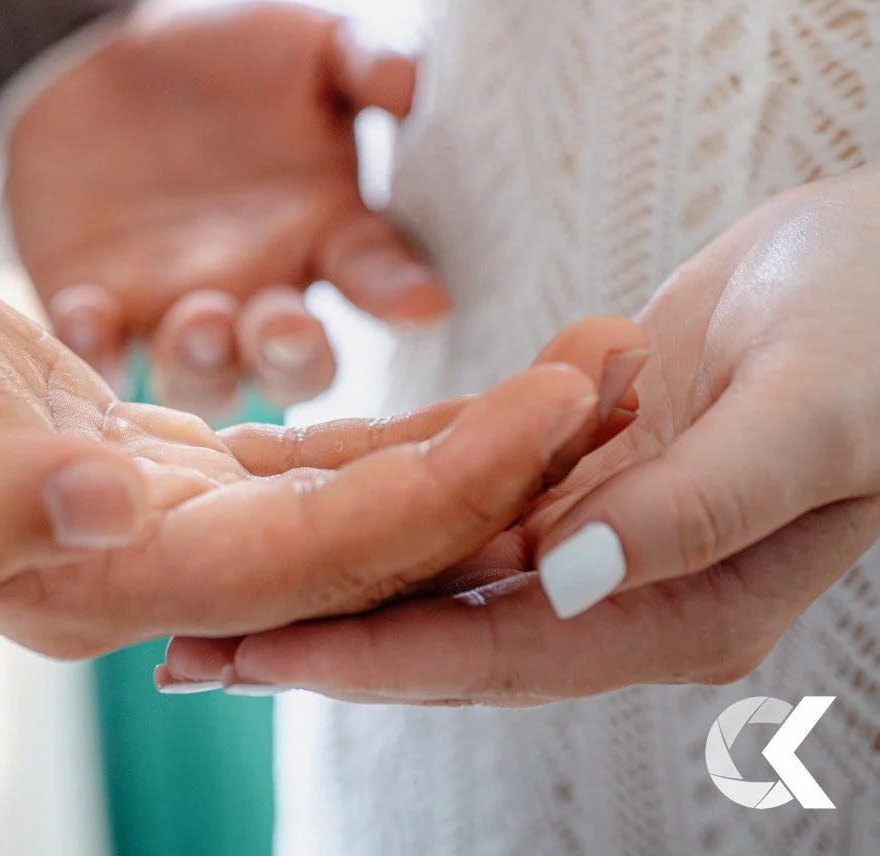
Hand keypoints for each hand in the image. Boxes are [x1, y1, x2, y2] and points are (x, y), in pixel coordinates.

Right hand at [0, 184, 636, 658]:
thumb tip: (115, 510)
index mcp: (66, 580)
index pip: (295, 562)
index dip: (431, 498)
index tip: (548, 419)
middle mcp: (125, 567)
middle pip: (351, 545)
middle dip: (496, 475)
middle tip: (623, 382)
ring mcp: (138, 515)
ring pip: (341, 504)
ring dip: (469, 449)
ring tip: (586, 375)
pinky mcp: (140, 457)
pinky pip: (297, 458)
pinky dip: (394, 424)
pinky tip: (475, 390)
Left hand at [8, 0, 445, 413]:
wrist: (111, 49)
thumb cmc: (236, 50)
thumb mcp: (311, 38)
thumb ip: (366, 57)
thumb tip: (411, 80)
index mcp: (330, 227)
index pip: (380, 274)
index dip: (401, 294)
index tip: (421, 303)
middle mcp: (264, 285)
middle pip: (296, 361)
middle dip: (295, 358)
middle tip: (285, 323)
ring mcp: (180, 305)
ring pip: (204, 373)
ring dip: (205, 363)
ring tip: (202, 322)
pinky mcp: (100, 304)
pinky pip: (99, 349)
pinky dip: (96, 346)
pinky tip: (89, 316)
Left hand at [161, 169, 879, 700]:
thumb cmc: (876, 336)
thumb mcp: (801, 419)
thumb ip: (691, 508)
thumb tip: (564, 582)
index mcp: (683, 607)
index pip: (498, 652)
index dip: (371, 656)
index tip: (256, 657)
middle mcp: (627, 583)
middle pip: (443, 620)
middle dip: (315, 629)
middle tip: (183, 645)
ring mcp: (598, 519)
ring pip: (431, 547)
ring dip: (321, 553)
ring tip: (202, 558)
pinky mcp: (575, 449)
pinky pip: (451, 465)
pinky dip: (365, 465)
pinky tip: (278, 457)